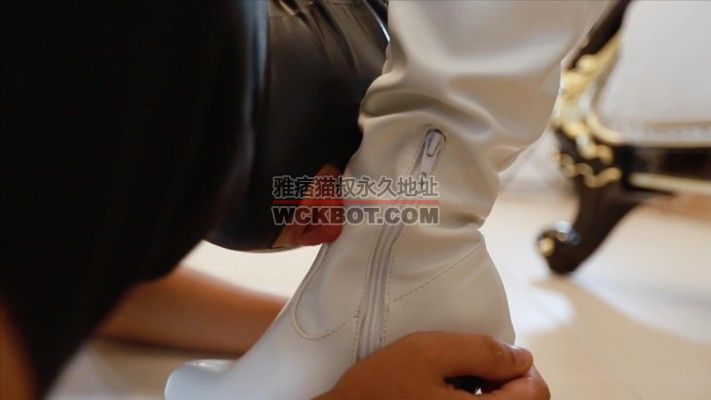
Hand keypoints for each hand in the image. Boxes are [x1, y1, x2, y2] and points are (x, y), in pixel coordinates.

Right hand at [316, 331, 548, 399]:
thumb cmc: (381, 387)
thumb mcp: (428, 352)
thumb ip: (481, 351)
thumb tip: (522, 357)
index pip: (536, 393)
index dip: (520, 366)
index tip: (492, 356)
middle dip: (503, 380)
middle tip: (468, 368)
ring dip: (488, 392)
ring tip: (453, 382)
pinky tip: (445, 396)